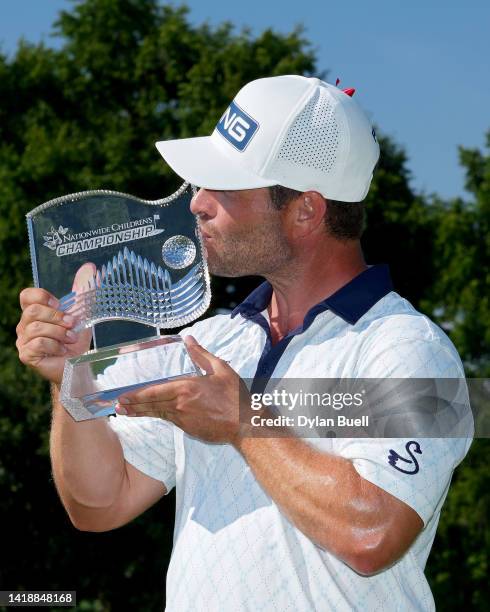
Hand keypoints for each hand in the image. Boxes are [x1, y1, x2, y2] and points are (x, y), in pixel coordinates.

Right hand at [16, 267, 93, 384]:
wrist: (77, 365)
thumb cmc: (75, 340)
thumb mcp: (82, 313)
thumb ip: (84, 291)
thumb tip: (91, 268)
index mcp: (35, 312)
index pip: (27, 295)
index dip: (42, 296)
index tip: (59, 304)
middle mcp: (25, 325)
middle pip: (32, 311)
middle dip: (56, 316)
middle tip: (72, 324)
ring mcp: (23, 341)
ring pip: (35, 328)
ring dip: (59, 332)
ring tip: (71, 339)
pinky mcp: (27, 355)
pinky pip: (37, 344)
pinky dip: (55, 345)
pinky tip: (63, 351)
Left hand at [115, 336, 251, 445]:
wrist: (246, 424)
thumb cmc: (235, 396)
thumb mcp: (221, 369)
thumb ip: (201, 355)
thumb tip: (188, 340)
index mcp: (186, 388)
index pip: (154, 392)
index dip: (136, 395)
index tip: (122, 396)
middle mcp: (180, 405)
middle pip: (151, 405)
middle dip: (132, 405)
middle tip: (117, 406)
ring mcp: (184, 419)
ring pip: (158, 414)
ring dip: (142, 413)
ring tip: (127, 412)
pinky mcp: (189, 429)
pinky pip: (170, 420)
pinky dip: (159, 416)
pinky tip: (153, 415)